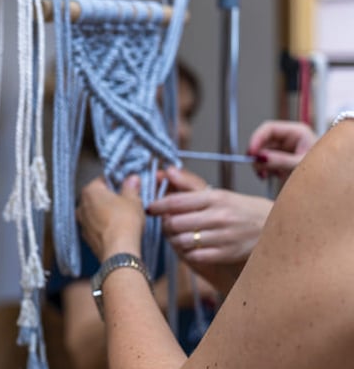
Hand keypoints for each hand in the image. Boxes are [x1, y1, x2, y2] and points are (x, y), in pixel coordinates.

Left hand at [76, 176, 143, 261]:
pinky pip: (96, 227)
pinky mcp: (86, 238)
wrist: (118, 251)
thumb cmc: (125, 221)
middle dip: (111, 199)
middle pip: (98, 197)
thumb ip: (131, 187)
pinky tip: (117, 230)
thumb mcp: (133, 199)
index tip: (127, 187)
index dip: (117, 182)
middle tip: (127, 203)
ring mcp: (82, 223)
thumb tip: (132, 178)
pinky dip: (105, 227)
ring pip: (96, 213)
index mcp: (90, 191)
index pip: (103, 180)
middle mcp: (81, 206)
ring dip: (107, 214)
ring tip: (123, 218)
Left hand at [150, 168, 271, 264]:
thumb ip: (189, 184)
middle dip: (166, 224)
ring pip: (182, 241)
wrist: (276, 228)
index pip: (176, 201)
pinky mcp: (227, 254)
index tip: (150, 208)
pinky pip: (195, 256)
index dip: (157, 205)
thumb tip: (166, 171)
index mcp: (215, 197)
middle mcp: (219, 216)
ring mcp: (224, 237)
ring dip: (174, 240)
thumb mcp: (219, 193)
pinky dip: (188, 252)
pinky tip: (191, 247)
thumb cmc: (242, 209)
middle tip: (166, 223)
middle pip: (175, 223)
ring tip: (177, 235)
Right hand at [247, 120, 316, 179]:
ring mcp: (284, 149)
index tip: (250, 152)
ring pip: (262, 152)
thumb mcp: (299, 165)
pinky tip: (266, 176)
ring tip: (263, 175)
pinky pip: (265, 161)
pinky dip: (262, 169)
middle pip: (263, 141)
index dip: (256, 139)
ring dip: (259, 164)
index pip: (269, 129)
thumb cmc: (322, 171)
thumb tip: (259, 157)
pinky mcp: (280, 159)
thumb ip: (279, 160)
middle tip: (256, 167)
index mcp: (297, 132)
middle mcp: (289, 138)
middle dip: (257, 154)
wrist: (328, 185)